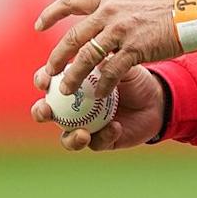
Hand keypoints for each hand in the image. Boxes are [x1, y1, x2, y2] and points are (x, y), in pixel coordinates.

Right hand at [31, 64, 166, 150]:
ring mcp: (85, 126)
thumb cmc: (133, 78)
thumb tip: (88, 54)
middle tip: (47, 111)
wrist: (156, 99)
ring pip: (66, 138)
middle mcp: (72, 108)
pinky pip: (97, 142)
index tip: (45, 80)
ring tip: (82, 133)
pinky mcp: (101, 140)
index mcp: (73, 84)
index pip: (49, 81)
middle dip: (41, 112)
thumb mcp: (119, 64)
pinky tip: (116, 127)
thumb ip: (102, 62)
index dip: (42, 80)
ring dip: (71, 138)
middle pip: (46, 112)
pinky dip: (104, 135)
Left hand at [35, 0, 181, 96]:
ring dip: (72, 77)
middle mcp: (110, 11)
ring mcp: (121, 30)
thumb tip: (100, 18)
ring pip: (85, 57)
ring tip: (64, 91)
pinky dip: (101, 86)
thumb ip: (115, 8)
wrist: (194, 10)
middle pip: (72, 37)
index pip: (71, 2)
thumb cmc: (170, 6)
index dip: (52, 14)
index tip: (39, 26)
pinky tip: (98, 96)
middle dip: (56, 58)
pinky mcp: (134, 48)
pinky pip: (110, 71)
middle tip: (47, 73)